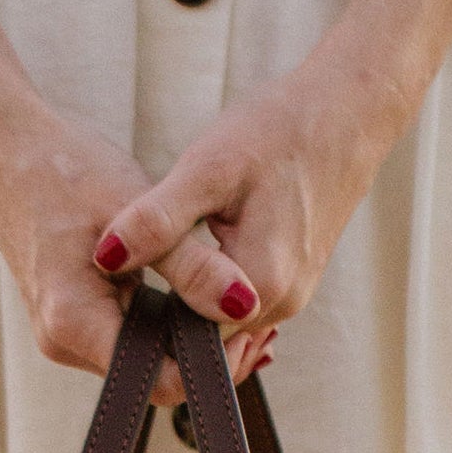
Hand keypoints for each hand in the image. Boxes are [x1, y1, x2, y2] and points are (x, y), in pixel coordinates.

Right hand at [0, 96, 278, 406]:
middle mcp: (63, 341)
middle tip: (254, 309)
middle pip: (153, 373)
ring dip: (186, 331)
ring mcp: (65, 332)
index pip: (158, 382)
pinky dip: (164, 316)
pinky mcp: (73, 316)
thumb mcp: (138, 210)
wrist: (8, 147)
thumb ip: (193, 265)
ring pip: (145, 354)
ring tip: (229, 292)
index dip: (210, 365)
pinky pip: (131, 332)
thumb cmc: (65, 170)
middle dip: (205, 349)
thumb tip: (245, 306)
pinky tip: (195, 286)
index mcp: (73, 324)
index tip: (250, 327)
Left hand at [92, 57, 396, 343]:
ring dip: (184, 298)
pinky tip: (188, 252)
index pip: (183, 341)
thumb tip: (104, 258)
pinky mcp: (293, 279)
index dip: (142, 323)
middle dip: (161, 312)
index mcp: (258, 289)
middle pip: (202, 336)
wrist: (347, 111)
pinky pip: (237, 302)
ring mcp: (292, 295)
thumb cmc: (279, 131)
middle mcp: (281, 305)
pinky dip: (208, 284)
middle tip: (123, 272)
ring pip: (219, 319)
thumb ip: (156, 220)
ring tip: (151, 260)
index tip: (110, 289)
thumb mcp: (206, 169)